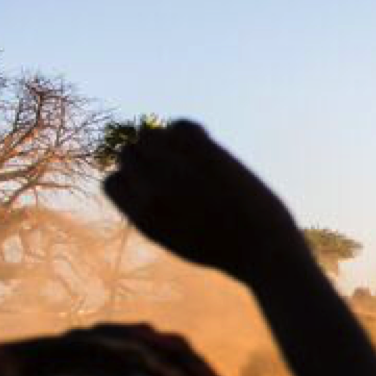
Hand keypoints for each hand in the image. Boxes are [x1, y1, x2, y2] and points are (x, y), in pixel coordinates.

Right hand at [103, 121, 306, 284]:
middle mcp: (152, 191)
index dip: (133, 180)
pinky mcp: (204, 153)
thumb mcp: (177, 238)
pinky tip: (205, 145)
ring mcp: (176, 169)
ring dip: (165, 140)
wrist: (263, 251)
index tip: (156, 185)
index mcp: (142, 217)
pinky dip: (188, 130)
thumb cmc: (225, 250)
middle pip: (128, 152)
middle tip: (177, 166)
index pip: (112, 181)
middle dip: (148, 156)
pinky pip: (180, 125)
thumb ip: (156, 213)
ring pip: (149, 134)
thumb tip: (147, 183)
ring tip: (190, 154)